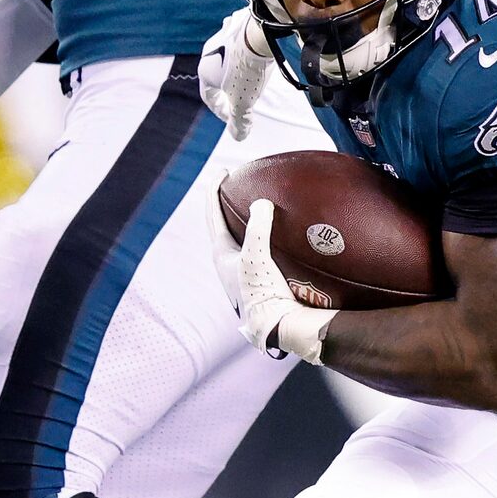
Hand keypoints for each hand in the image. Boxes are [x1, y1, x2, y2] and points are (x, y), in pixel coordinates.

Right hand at [197, 8, 276, 140]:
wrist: (258, 32)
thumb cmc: (247, 68)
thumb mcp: (243, 101)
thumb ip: (239, 120)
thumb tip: (238, 136)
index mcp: (205, 70)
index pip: (208, 96)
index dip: (220, 110)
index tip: (230, 117)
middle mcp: (210, 51)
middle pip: (217, 75)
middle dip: (227, 88)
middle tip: (240, 97)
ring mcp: (223, 35)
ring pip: (227, 56)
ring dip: (235, 68)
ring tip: (249, 76)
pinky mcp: (239, 23)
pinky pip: (239, 41)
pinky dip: (245, 50)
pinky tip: (256, 53)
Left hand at [217, 196, 332, 363]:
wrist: (278, 326)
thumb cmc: (263, 293)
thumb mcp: (256, 256)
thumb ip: (258, 227)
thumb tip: (262, 203)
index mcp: (221, 255)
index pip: (212, 215)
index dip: (214, 191)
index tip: (221, 171)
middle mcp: (228, 265)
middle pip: (222, 226)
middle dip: (226, 204)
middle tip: (236, 185)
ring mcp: (244, 274)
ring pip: (240, 240)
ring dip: (246, 222)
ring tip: (259, 207)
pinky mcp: (261, 282)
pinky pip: (261, 251)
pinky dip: (266, 237)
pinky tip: (284, 236)